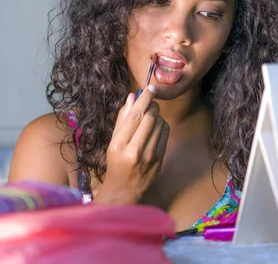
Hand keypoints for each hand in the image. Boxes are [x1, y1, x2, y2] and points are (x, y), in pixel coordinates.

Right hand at [94, 84, 169, 204]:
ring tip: (149, 117)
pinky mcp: (160, 159)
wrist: (125, 190)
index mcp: (118, 145)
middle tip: (149, 100)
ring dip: (156, 115)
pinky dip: (161, 125)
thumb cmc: (115, 164)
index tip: (150, 87)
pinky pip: (165, 134)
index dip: (144, 99)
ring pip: (160, 124)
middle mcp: (135, 150)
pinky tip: (154, 128)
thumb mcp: (113, 141)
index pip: (135, 115)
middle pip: (150, 117)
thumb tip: (131, 97)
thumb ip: (122, 119)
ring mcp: (150, 156)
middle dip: (151, 105)